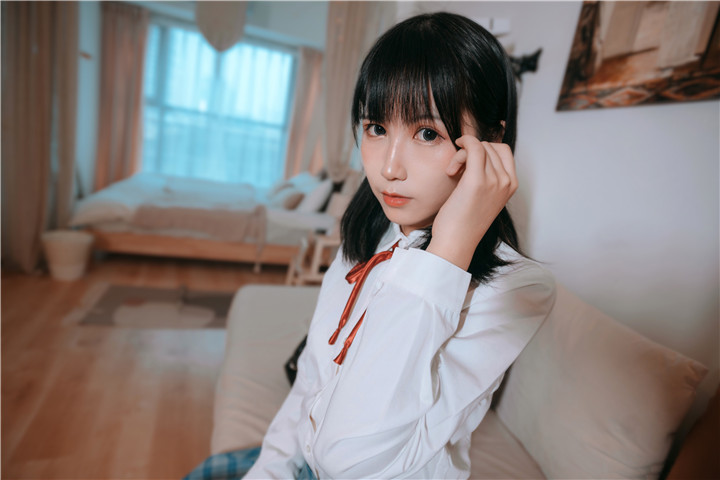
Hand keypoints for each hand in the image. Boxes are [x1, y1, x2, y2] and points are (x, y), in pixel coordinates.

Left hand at [427, 135, 517, 269]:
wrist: (457, 242)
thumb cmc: (465, 221)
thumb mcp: (485, 196)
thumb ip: (488, 176)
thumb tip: (476, 153)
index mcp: (511, 185)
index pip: (503, 151)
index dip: (484, 150)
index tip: (469, 161)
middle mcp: (506, 182)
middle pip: (490, 147)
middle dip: (471, 152)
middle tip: (457, 170)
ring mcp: (494, 181)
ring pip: (480, 147)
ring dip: (463, 153)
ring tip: (453, 171)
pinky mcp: (477, 181)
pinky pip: (474, 147)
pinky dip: (464, 142)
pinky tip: (456, 147)